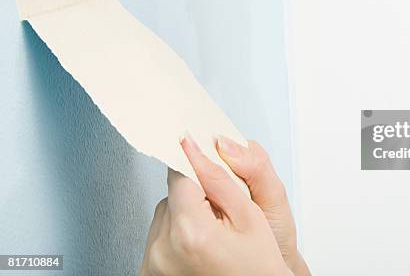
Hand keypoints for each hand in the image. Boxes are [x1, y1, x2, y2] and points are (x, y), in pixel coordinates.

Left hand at [140, 135, 292, 275]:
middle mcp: (164, 250)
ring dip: (185, 217)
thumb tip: (196, 148)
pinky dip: (176, 238)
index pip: (179, 174)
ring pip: (165, 216)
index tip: (205, 165)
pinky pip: (158, 238)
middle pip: (171, 196)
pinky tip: (200, 248)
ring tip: (212, 235)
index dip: (195, 166)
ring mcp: (154, 265)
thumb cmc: (258, 267)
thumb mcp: (249, 216)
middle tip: (222, 214)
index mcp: (191, 232)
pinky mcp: (149, 273)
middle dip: (194, 197)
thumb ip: (219, 178)